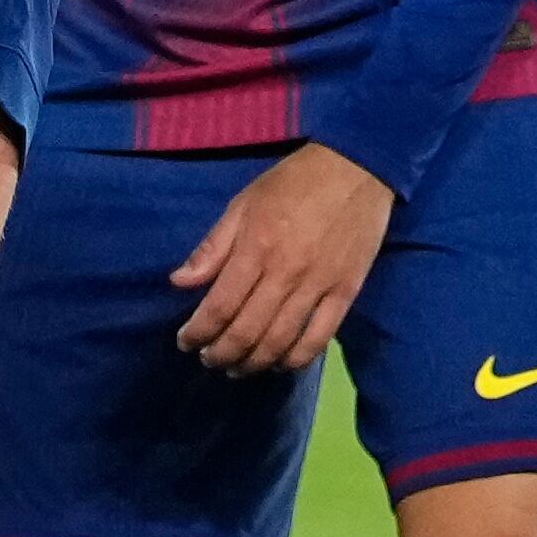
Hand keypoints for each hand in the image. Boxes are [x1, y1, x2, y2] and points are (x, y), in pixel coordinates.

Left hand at [172, 142, 392, 373]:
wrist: (357, 168)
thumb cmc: (292, 184)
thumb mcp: (242, 204)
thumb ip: (212, 247)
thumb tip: (179, 282)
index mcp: (255, 250)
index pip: (219, 307)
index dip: (197, 333)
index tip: (185, 342)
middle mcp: (285, 274)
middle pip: (247, 331)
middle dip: (221, 353)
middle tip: (208, 359)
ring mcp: (318, 286)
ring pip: (280, 341)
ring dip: (253, 363)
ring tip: (236, 368)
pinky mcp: (346, 292)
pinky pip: (319, 337)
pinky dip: (296, 359)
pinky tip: (278, 365)